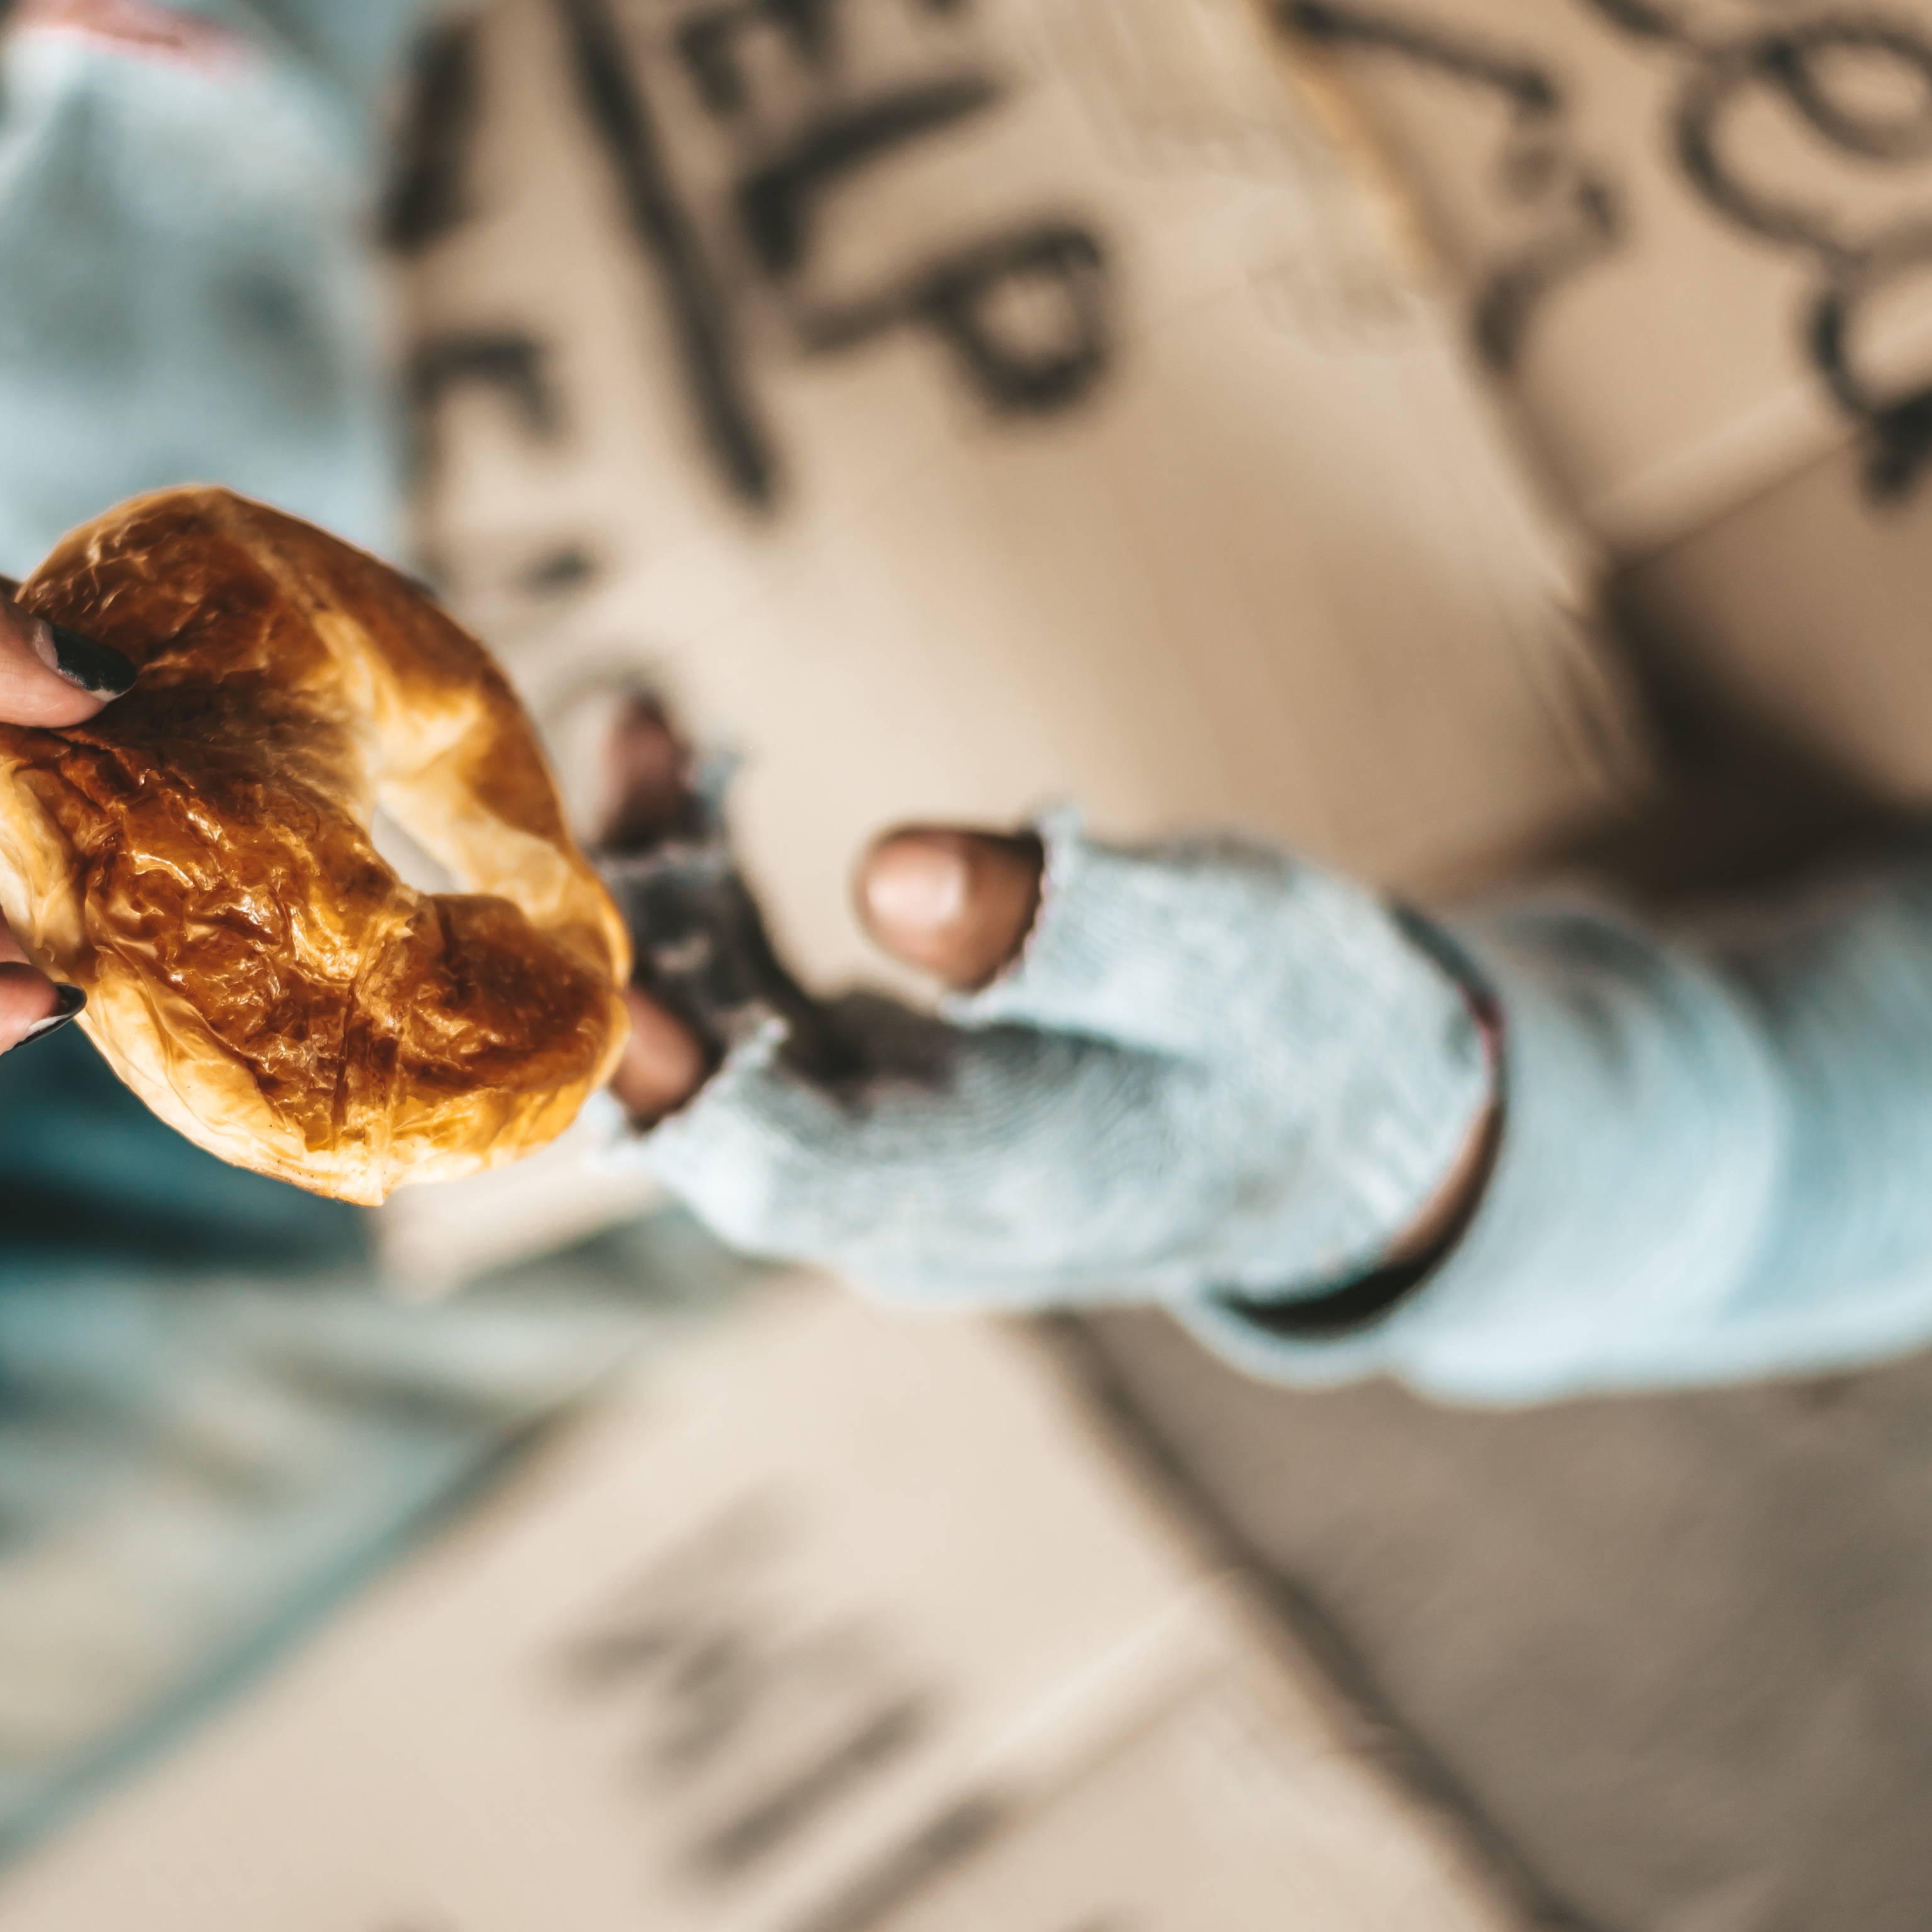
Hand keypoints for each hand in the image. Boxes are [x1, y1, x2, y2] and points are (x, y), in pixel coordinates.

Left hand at [604, 715, 1499, 1311]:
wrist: (1353, 1118)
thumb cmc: (1306, 1030)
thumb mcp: (1225, 952)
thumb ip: (1065, 924)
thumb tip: (888, 871)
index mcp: (988, 1191)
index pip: (790, 1171)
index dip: (684, 1086)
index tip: (602, 984)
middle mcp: (895, 1200)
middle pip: (706, 1104)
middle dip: (628, 954)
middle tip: (578, 802)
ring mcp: (865, 1150)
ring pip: (702, 1039)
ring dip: (652, 894)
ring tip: (641, 731)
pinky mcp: (853, 1086)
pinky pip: (738, 997)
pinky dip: (701, 891)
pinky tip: (676, 761)